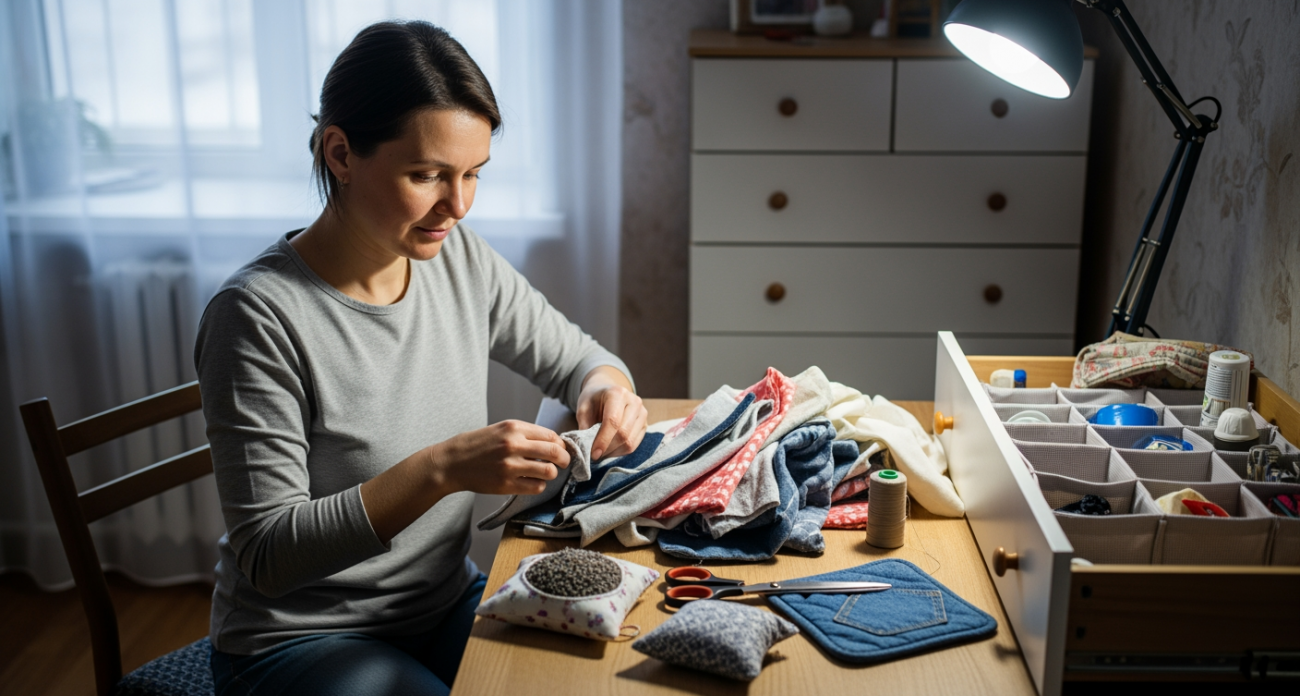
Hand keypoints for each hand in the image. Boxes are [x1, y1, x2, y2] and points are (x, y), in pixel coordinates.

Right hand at [427, 420, 570, 496]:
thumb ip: (524, 434)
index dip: (561, 444)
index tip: (561, 449)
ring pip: (548, 471)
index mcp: (513, 428)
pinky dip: (539, 485)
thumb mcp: (500, 430)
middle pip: (555, 452)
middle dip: (565, 459)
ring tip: (546, 473)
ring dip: (552, 473)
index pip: (551, 436)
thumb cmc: (476, 445)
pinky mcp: (505, 484)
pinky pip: (536, 487)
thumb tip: (551, 442)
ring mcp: (509, 466)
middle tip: (564, 463)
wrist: (451, 462)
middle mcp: (513, 445)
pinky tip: (532, 482)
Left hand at [576, 366, 646, 459]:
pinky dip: (621, 451)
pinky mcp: (644, 424)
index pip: (613, 421)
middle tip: (594, 455)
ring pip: (630, 441)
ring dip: (614, 452)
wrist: (606, 393)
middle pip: (623, 433)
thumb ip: (584, 426)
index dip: (603, 440)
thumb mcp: (583, 408)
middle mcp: (634, 402)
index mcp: (617, 393)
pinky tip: (610, 450)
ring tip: (601, 453)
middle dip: (608, 448)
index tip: (593, 454)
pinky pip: (634, 444)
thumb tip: (586, 447)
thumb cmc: (593, 400)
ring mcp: (642, 413)